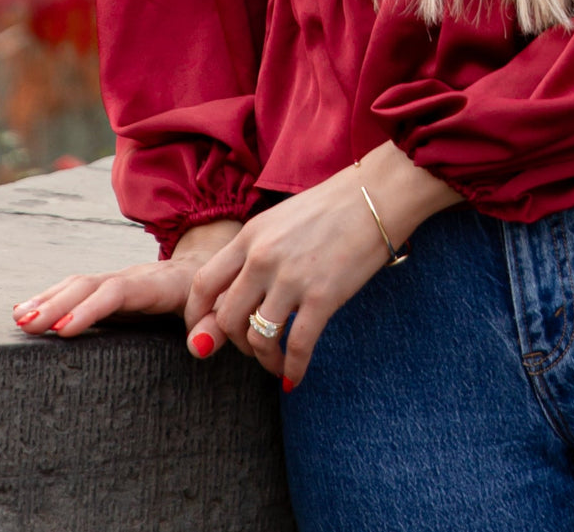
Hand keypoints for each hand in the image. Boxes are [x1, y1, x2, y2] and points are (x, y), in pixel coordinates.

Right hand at [11, 218, 241, 351]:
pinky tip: (26, 312)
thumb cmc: (215, 294)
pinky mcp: (110, 289)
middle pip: (92, 285)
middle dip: (59, 303)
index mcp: (162, 283)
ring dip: (48, 299)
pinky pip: (77, 290)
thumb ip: (214, 325)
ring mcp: (120, 281)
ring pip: (79, 284)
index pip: (123, 291)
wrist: (212, 263)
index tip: (64, 328)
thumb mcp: (221, 306)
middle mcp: (136, 277)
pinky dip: (50, 298)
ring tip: (20, 319)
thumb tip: (199, 347)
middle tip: (28, 325)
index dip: (93, 308)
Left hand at [186, 144, 460, 389]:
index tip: (206, 335)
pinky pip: (297, 346)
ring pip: (257, 338)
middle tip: (251, 348)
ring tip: (276, 363)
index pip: (202, 284)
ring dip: (264, 359)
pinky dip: (292, 369)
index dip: (197, 317)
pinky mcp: (322, 296)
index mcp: (249, 236)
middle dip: (234, 343)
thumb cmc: (331, 206)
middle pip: (226, 318)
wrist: (376, 194)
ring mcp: (291, 278)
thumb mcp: (280, 221)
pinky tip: (294, 378)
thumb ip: (255, 253)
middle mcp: (262, 258)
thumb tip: (237, 294)